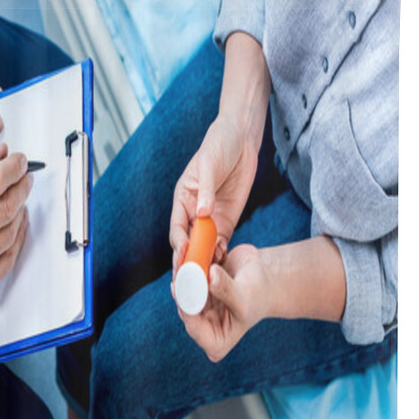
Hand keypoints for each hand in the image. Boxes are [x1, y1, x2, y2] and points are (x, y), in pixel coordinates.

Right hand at [0, 142, 31, 311]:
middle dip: (23, 186)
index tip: (21, 162)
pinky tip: (16, 223)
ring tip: (16, 201)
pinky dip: (18, 233)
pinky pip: (14, 251)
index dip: (15, 167)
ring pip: (14, 226)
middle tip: (25, 179)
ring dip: (20, 210)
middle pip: (11, 203)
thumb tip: (0, 153)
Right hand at [169, 115, 259, 277]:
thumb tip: (202, 213)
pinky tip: (222, 266)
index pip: (177, 227)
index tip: (185, 254)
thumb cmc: (219, 144)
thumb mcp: (210, 164)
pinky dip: (220, 256)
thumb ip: (206, 190)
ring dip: (204, 262)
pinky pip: (220, 244)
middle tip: (190, 279)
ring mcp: (209, 220)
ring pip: (203, 248)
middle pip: (187, 243)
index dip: (179, 243)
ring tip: (206, 280)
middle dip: (188, 261)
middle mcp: (193, 213)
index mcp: (182, 199)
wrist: (241, 139)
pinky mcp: (226, 222)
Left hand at [173, 244, 272, 362]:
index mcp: (215, 341)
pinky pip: (188, 272)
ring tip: (190, 249)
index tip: (185, 285)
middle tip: (183, 262)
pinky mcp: (196, 288)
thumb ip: (226, 290)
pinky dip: (195, 258)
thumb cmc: (259, 294)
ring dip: (184, 265)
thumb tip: (209, 278)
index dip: (186, 305)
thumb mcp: (245, 296)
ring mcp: (197, 307)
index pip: (193, 326)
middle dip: (182, 281)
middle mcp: (202, 326)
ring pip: (182, 286)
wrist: (267, 276)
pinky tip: (213, 248)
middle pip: (184, 304)